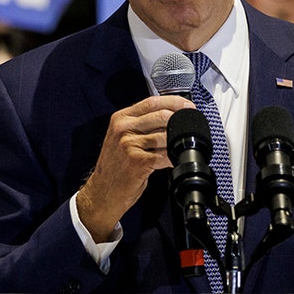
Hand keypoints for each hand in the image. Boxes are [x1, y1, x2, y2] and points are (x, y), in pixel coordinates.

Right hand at [77, 95, 193, 240]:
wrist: (103, 191)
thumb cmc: (115, 166)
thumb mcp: (122, 138)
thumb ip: (141, 125)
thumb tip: (170, 117)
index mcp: (121, 118)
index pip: (152, 102)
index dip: (174, 102)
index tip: (187, 106)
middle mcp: (123, 128)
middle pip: (162, 116)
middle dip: (181, 120)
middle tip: (190, 127)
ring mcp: (129, 145)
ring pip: (165, 136)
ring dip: (178, 143)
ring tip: (181, 147)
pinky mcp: (137, 161)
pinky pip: (165, 156)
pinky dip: (174, 158)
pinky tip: (175, 160)